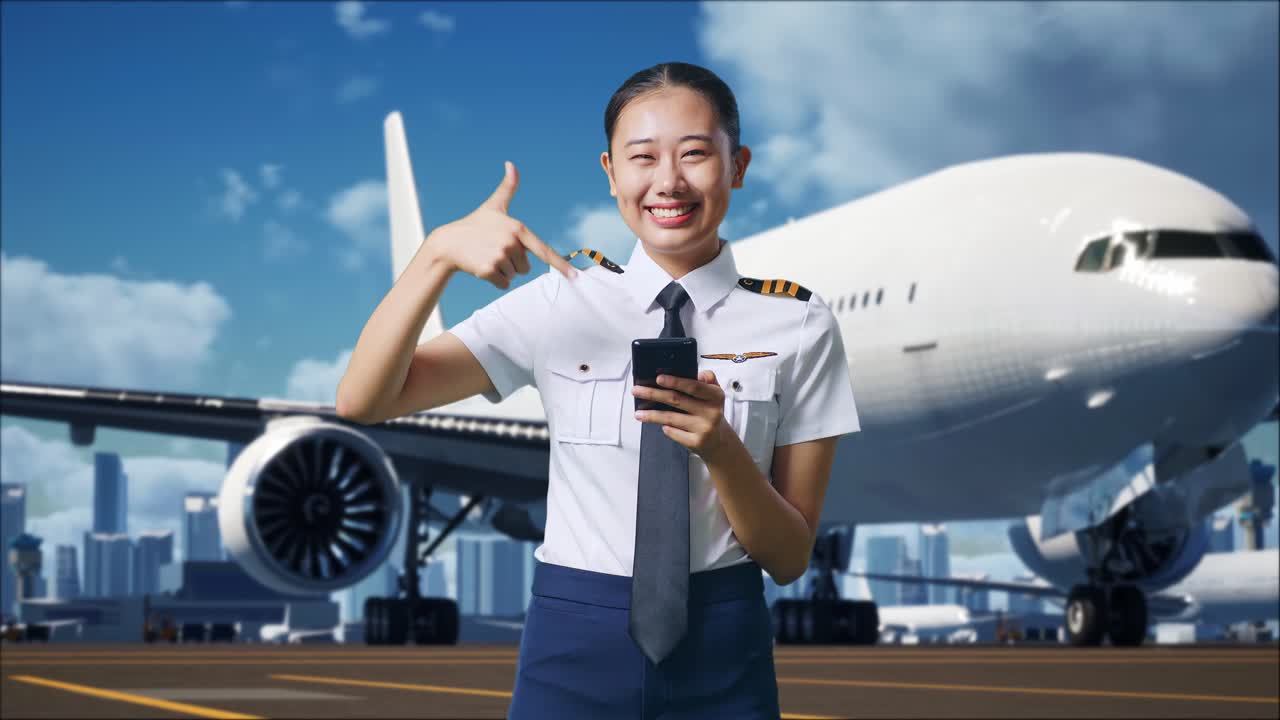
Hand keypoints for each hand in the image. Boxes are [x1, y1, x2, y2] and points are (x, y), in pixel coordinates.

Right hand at [425, 161, 575, 288]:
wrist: (449, 243)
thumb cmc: (475, 224)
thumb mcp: (494, 205)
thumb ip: (507, 187)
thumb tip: (511, 164)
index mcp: (518, 228)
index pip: (543, 250)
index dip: (560, 264)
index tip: (574, 276)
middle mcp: (511, 242)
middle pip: (526, 267)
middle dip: (513, 263)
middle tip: (495, 249)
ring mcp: (500, 256)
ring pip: (514, 276)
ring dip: (503, 271)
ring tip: (487, 256)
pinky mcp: (489, 270)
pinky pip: (503, 284)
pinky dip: (495, 280)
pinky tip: (483, 266)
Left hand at [632, 370, 732, 461]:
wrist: (719, 442)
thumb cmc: (710, 413)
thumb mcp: (714, 394)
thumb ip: (708, 380)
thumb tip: (698, 373)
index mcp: (716, 396)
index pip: (693, 386)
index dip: (675, 381)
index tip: (658, 378)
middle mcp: (712, 412)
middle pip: (677, 400)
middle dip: (653, 394)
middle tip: (637, 390)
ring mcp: (704, 428)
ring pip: (671, 418)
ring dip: (652, 415)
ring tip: (638, 413)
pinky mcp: (696, 442)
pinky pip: (673, 432)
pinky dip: (665, 428)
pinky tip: (661, 425)